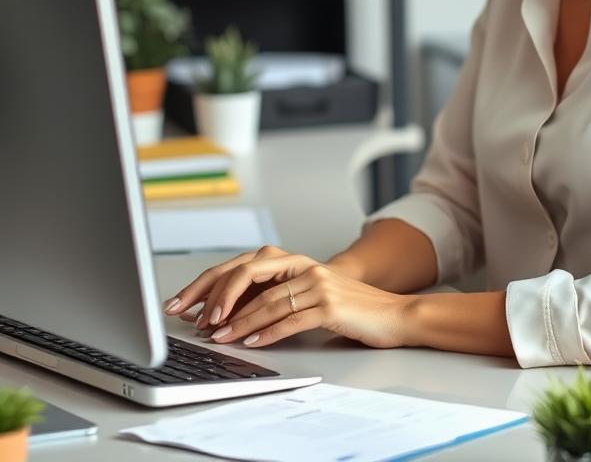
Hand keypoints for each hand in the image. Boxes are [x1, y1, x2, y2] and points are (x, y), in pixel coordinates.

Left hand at [162, 244, 411, 349]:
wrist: (392, 313)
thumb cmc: (348, 307)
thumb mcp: (308, 295)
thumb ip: (274, 296)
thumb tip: (227, 314)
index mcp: (295, 261)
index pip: (242, 266)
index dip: (210, 284)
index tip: (185, 303)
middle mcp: (305, 266)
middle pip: (249, 273)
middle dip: (217, 297)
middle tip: (195, 320)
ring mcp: (319, 284)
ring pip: (268, 300)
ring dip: (238, 321)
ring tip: (218, 337)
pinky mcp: (331, 306)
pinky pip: (292, 318)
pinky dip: (268, 332)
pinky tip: (252, 342)